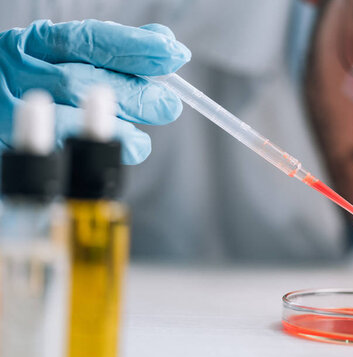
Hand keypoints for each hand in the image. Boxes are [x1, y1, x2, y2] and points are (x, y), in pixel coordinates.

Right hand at [0, 20, 190, 163]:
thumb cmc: (39, 79)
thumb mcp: (67, 55)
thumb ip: (116, 49)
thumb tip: (165, 44)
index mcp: (32, 45)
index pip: (87, 40)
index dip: (133, 46)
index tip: (172, 52)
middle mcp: (19, 75)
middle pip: (79, 83)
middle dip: (132, 93)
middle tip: (168, 104)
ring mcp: (12, 112)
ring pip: (67, 121)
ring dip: (117, 129)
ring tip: (145, 138)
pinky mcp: (14, 146)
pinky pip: (62, 154)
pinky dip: (102, 153)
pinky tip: (130, 151)